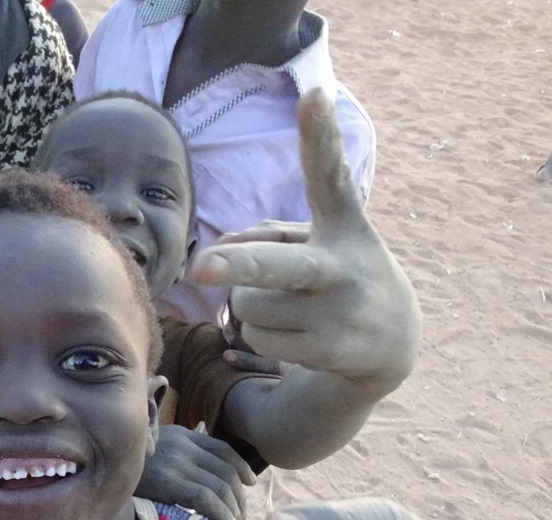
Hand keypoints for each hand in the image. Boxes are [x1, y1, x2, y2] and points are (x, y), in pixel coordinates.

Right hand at [135, 424, 254, 519]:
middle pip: (225, 470)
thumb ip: (177, 448)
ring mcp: (176, 462)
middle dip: (239, 494)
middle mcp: (182, 444)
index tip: (249, 483)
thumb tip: (201, 441)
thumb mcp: (153, 448)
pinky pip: (207, 499)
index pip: (222, 449)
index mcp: (181, 435)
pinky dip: (222, 515)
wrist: (97, 471)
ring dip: (233, 508)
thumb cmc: (125, 466)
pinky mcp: (169, 482)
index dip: (241, 467)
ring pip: (220, 486)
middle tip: (241, 513)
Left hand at [188, 89, 420, 389]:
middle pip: (280, 264)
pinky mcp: (331, 350)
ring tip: (284, 307)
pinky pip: (254, 335)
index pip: (329, 175)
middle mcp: (344, 266)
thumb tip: (210, 256)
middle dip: (240, 266)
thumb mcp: (312, 244)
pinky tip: (293, 333)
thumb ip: (260, 235)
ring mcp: (339, 312)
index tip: (313, 94)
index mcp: (342, 224)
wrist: (393, 343)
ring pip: (247, 305)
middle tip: (200, 267)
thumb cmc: (336, 277)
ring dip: (246, 306)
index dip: (319, 136)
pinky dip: (256, 334)